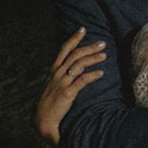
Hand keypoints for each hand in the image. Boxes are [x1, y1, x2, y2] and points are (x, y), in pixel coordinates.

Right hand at [33, 27, 105, 145]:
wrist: (43, 119)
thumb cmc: (51, 100)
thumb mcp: (55, 83)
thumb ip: (64, 73)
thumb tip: (78, 64)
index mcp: (54, 69)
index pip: (64, 49)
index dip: (74, 38)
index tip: (83, 29)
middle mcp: (57, 73)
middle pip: (75, 54)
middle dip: (89, 47)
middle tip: (102, 43)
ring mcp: (62, 82)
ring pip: (79, 64)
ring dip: (93, 58)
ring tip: (104, 55)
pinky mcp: (68, 93)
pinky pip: (82, 80)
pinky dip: (93, 75)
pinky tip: (101, 72)